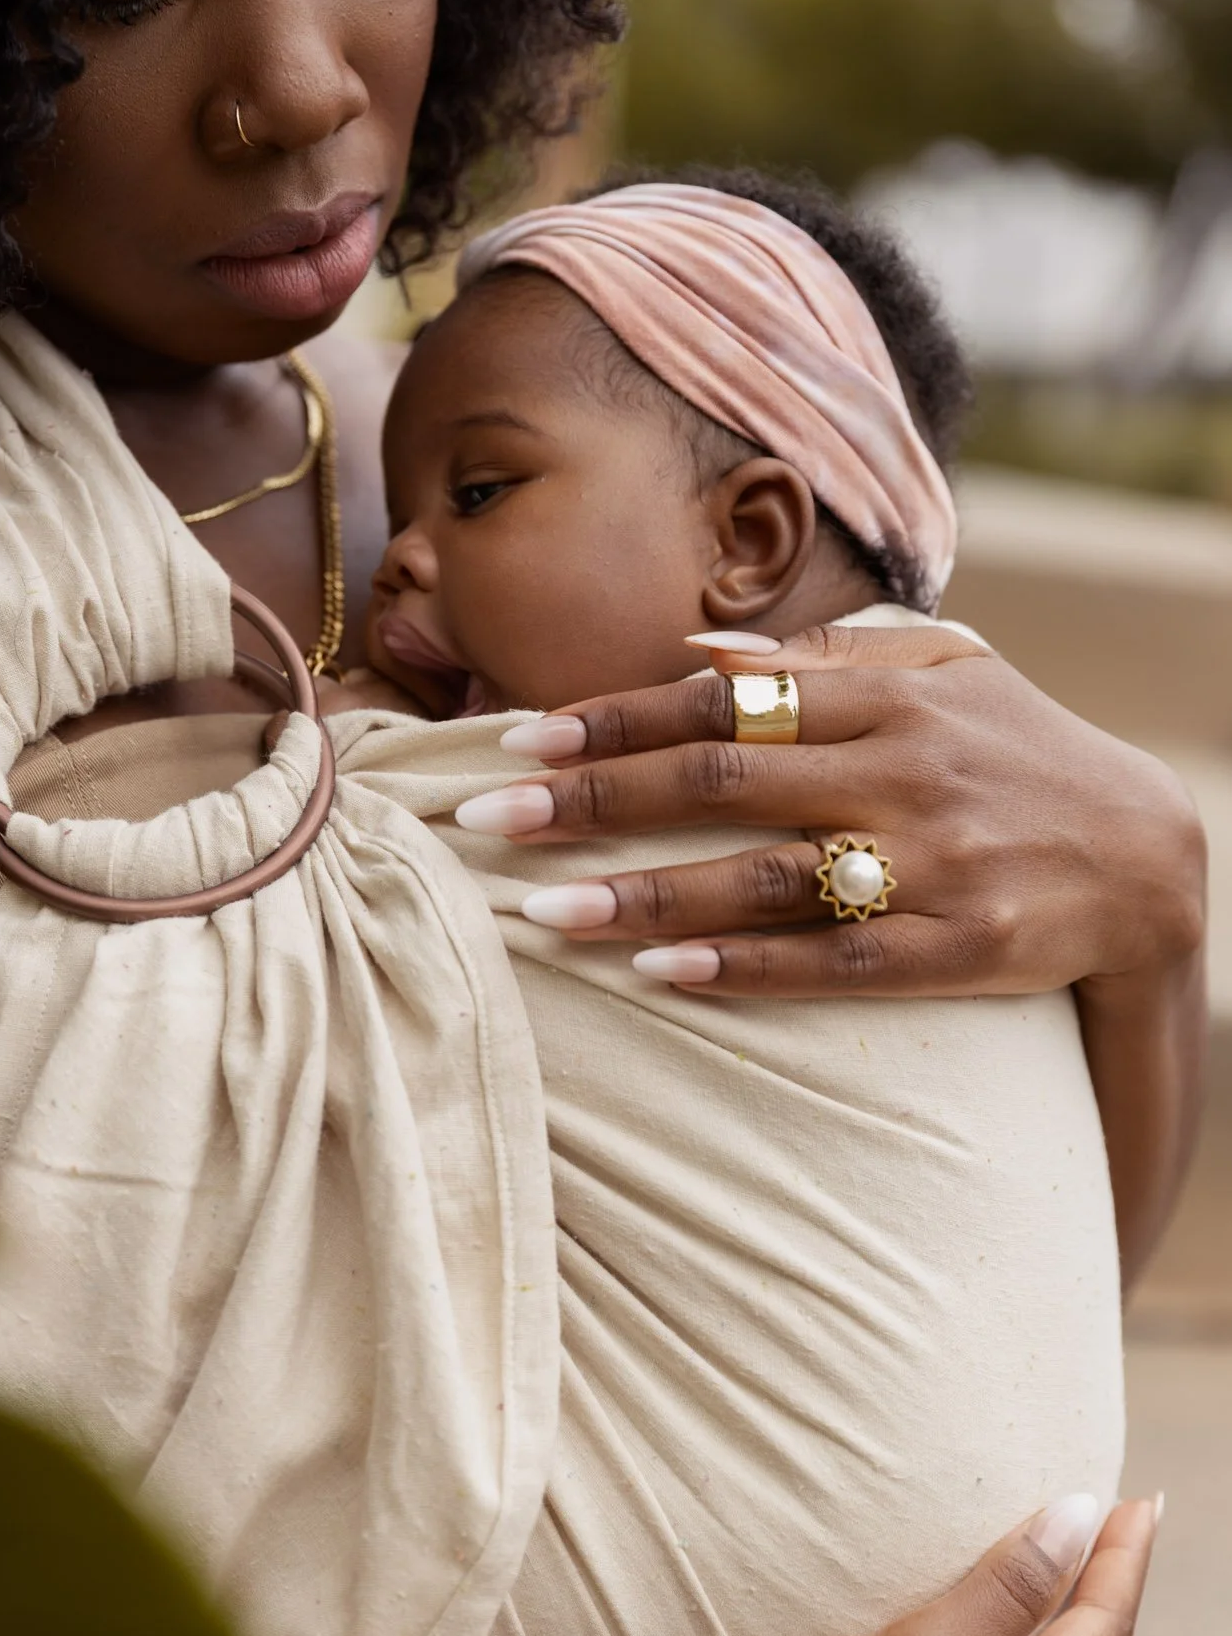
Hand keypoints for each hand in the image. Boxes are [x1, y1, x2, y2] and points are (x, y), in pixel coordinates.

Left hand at [462, 625, 1204, 997]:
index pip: (724, 702)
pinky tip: (663, 975)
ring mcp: (937, 862)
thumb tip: (693, 660)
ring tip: (542, 913)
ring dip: (646, 896)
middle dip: (593, 800)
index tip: (520, 737)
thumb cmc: (1020, 751)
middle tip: (485, 818)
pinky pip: (839, 963)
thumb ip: (824, 660)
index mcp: (889, 695)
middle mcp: (905, 770)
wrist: (1150, 854)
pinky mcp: (965, 948)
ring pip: (768, 878)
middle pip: (722, 782)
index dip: (615, 719)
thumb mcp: (944, 670)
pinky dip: (749, 967)